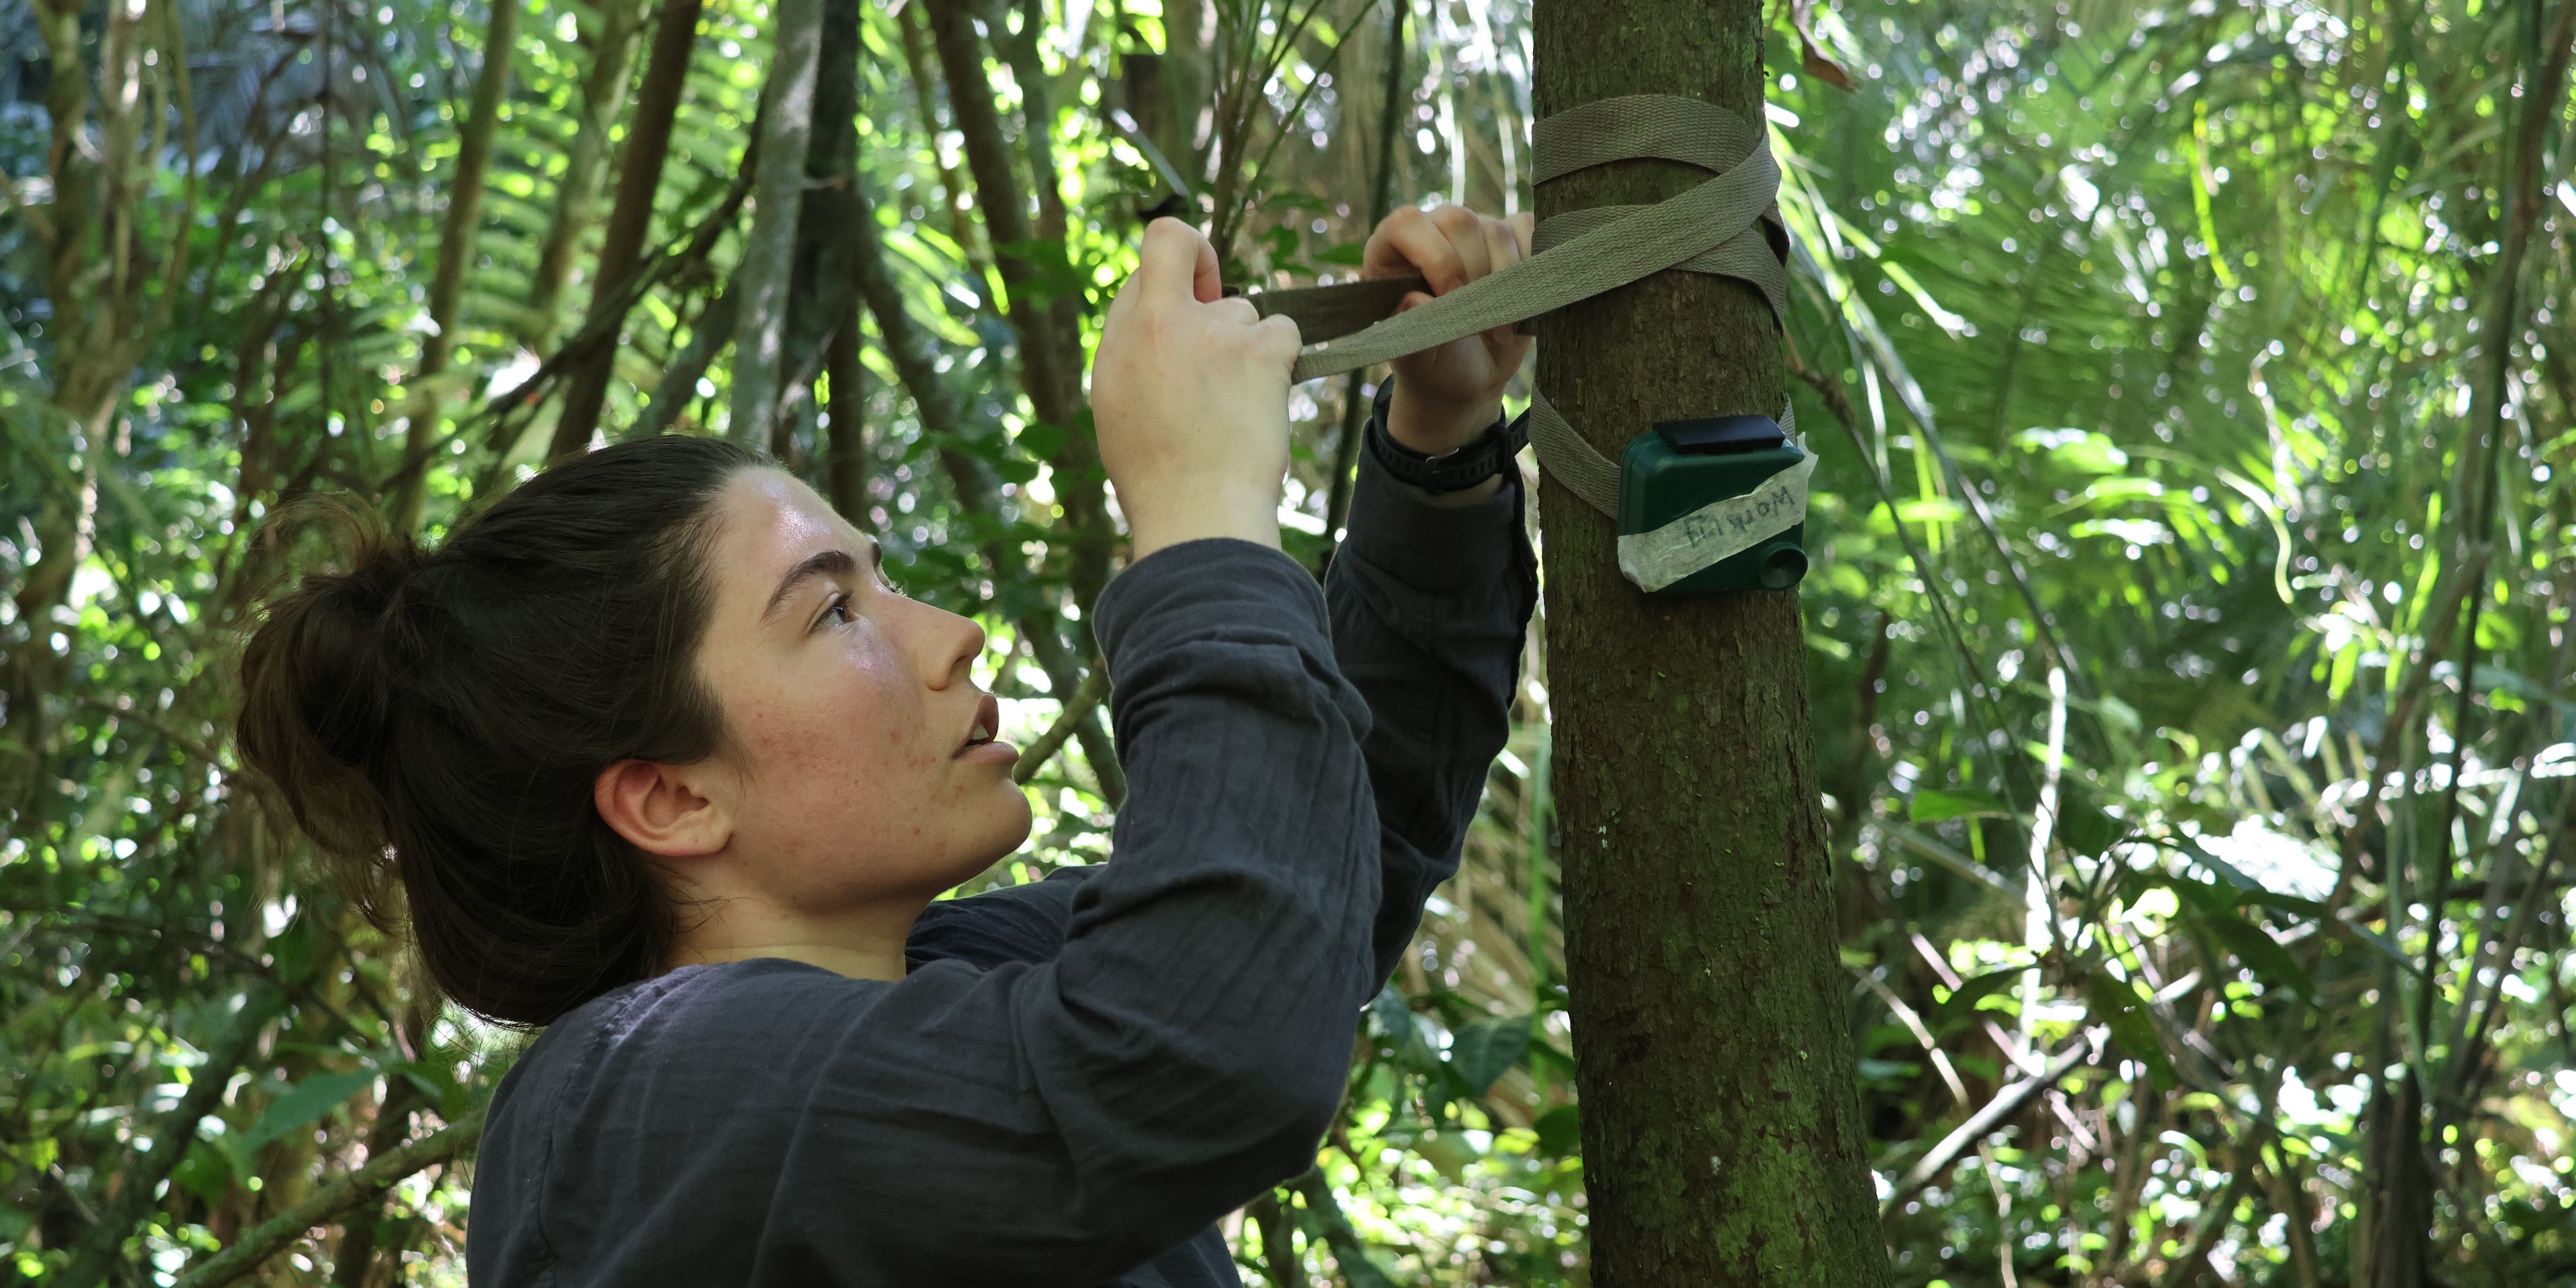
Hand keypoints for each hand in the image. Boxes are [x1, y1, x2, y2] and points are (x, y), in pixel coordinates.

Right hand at [1093, 218, 1303, 560]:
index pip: (1148, 260)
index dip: (1171, 277)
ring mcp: (1212, 330)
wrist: (1198, 516)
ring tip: (1235, 409)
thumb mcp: (1116, 408)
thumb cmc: (1158, 478)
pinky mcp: (1260, 348)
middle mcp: (1160, 321)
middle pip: (1185, 252)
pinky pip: (1284, 329)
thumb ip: (1134, 352)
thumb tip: (1157, 322)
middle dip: (1206, 276)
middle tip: (1215, 342)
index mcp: (1119, 338)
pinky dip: (1282, 359)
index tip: (1187, 298)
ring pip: (1244, 309)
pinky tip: (1265, 401)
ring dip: (1247, 347)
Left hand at [1363, 203, 1535, 454]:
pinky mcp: (1514, 237)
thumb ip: (1410, 331)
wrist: (1470, 373)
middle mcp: (1434, 230)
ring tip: (1499, 327)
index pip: (1406, 224)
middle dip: (1476, 274)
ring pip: (1499, 230)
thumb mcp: (1416, 358)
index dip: (1434, 257)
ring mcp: (1477, 230)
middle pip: (1460, 222)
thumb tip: (1416, 300)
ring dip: (1507, 282)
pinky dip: (1534, 266)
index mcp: (1393, 251)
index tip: (1451, 297)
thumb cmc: (1434, 362)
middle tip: (1479, 323)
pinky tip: (1523, 300)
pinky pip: (1531, 230)